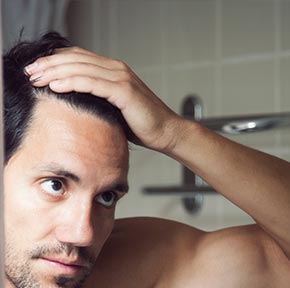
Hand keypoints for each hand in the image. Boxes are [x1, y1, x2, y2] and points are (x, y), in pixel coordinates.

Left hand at [24, 47, 185, 152]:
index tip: (36, 70)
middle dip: (49, 64)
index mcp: (113, 70)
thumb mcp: (114, 108)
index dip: (55, 61)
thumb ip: (97, 98)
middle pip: (75, 59)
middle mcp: (116, 69)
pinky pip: (92, 83)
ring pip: (80, 68)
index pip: (78, 58)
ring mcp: (121, 78)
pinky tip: (55, 86)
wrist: (165, 132)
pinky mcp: (124, 91)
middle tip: (30, 71)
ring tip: (36, 78)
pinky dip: (72, 82)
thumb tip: (73, 100)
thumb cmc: (142, 124)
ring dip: (55, 72)